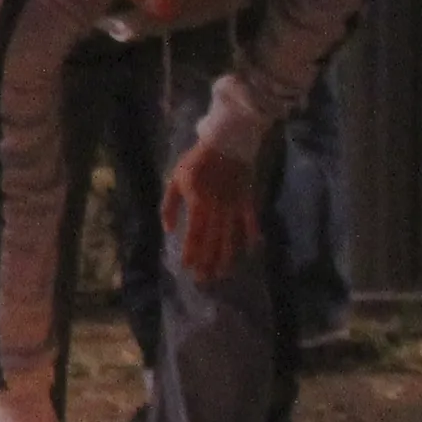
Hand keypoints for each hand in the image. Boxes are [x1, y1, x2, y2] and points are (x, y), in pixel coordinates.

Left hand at [164, 139, 260, 281]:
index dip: (191, 251)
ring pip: (231, 235)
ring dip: (227, 255)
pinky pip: (250, 219)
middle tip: (204, 280)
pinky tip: (253, 249)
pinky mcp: (247, 199)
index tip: (188, 267)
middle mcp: (217, 208)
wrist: (226, 141)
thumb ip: (170, 205)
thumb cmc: (197, 161)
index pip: (194, 233)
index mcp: (198, 203)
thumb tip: (168, 230)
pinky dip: (253, 234)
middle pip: (213, 240)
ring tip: (223, 273)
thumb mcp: (175, 179)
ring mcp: (234, 205)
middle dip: (208, 261)